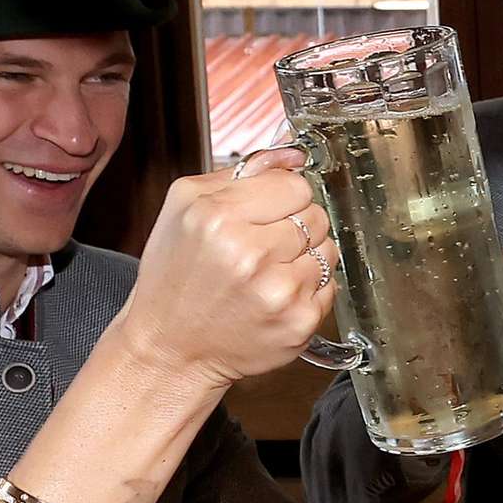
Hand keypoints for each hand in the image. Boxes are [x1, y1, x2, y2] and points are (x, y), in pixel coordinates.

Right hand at [107, 149, 336, 388]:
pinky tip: (275, 297)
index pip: (295, 185)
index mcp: (219, 217)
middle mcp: (251, 255)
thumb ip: (243, 170)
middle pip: (316, 215)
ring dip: (304, 259)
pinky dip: (309, 291)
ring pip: (328, 250)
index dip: (281, 198)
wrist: (171, 348)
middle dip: (293, 227)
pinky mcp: (299, 323)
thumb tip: (295, 155)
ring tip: (267, 274)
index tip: (262, 215)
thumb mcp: (186, 206)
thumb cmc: (176, 276)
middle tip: (261, 248)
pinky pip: (331, 287)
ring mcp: (279, 292)